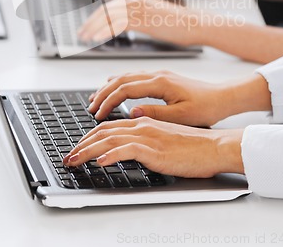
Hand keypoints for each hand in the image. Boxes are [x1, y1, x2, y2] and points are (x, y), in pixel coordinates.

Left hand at [63, 118, 243, 177]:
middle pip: (103, 131)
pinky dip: (111, 155)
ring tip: (74, 161)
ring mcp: (148, 136)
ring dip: (87, 151)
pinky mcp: (155, 149)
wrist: (214, 146)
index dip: (89, 137)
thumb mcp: (164, 139)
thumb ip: (145, 139)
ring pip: (109, 139)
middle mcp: (142, 125)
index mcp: (143, 121)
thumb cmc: (192, 146)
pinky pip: (127, 150)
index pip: (108, 126)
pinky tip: (100, 162)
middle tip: (69, 157)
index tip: (78, 148)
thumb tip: (128, 147)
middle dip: (81, 144)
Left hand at [77, 0, 203, 45]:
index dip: (95, 18)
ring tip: (84, 38)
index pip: (109, 6)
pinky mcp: (142, 18)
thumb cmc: (177, 24)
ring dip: (93, 28)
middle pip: (105, 10)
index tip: (87, 28)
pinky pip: (116, 25)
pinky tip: (96, 39)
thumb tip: (122, 25)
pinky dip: (103, 32)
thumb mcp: (151, 17)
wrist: (194, 24)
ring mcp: (138, 7)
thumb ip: (136, 18)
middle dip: (90, 23)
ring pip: (107, 17)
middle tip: (81, 34)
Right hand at [87, 70, 229, 125]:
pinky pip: (134, 77)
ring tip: (96, 98)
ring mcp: (159, 74)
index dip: (108, 101)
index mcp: (160, 83)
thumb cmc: (206, 107)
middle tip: (90, 106)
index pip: (125, 89)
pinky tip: (115, 87)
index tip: (98, 114)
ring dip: (109, 86)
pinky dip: (120, 83)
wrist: (222, 97)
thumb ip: (155, 114)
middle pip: (121, 80)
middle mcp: (157, 75)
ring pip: (126, 76)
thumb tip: (132, 113)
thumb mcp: (181, 116)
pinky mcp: (162, 78)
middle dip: (103, 92)